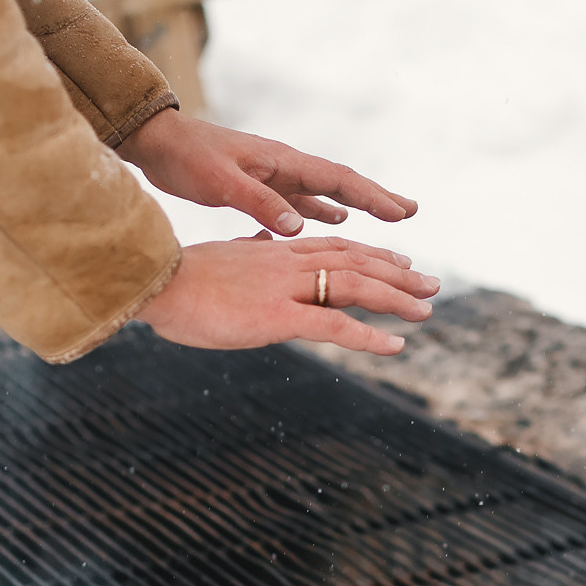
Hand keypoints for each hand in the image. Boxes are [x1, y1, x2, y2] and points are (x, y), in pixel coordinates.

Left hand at [120, 109, 415, 235]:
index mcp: (281, 161)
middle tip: (410, 213)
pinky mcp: (257, 187)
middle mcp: (284, 166)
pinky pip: (300, 201)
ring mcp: (273, 176)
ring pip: (324, 193)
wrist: (156, 142)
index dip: (373, 197)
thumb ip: (260, 204)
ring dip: (355, 206)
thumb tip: (300, 226)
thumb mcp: (221, 182)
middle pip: (340, 184)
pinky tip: (332, 224)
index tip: (403, 212)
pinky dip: (321, 212)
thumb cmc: (186, 158)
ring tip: (385, 219)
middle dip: (376, 199)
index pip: (339, 180)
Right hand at [141, 235, 438, 356]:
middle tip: (431, 284)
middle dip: (398, 273)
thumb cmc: (177, 275)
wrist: (153, 282)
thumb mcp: (220, 255)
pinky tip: (396, 346)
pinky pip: (334, 326)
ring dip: (396, 298)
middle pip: (356, 261)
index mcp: (274, 250)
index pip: (335, 246)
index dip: (372, 254)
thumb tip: (252, 240)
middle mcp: (287, 262)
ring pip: (355, 286)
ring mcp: (285, 287)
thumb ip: (245, 248)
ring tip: (426, 310)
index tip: (400, 260)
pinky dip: (369, 336)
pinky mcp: (277, 315)